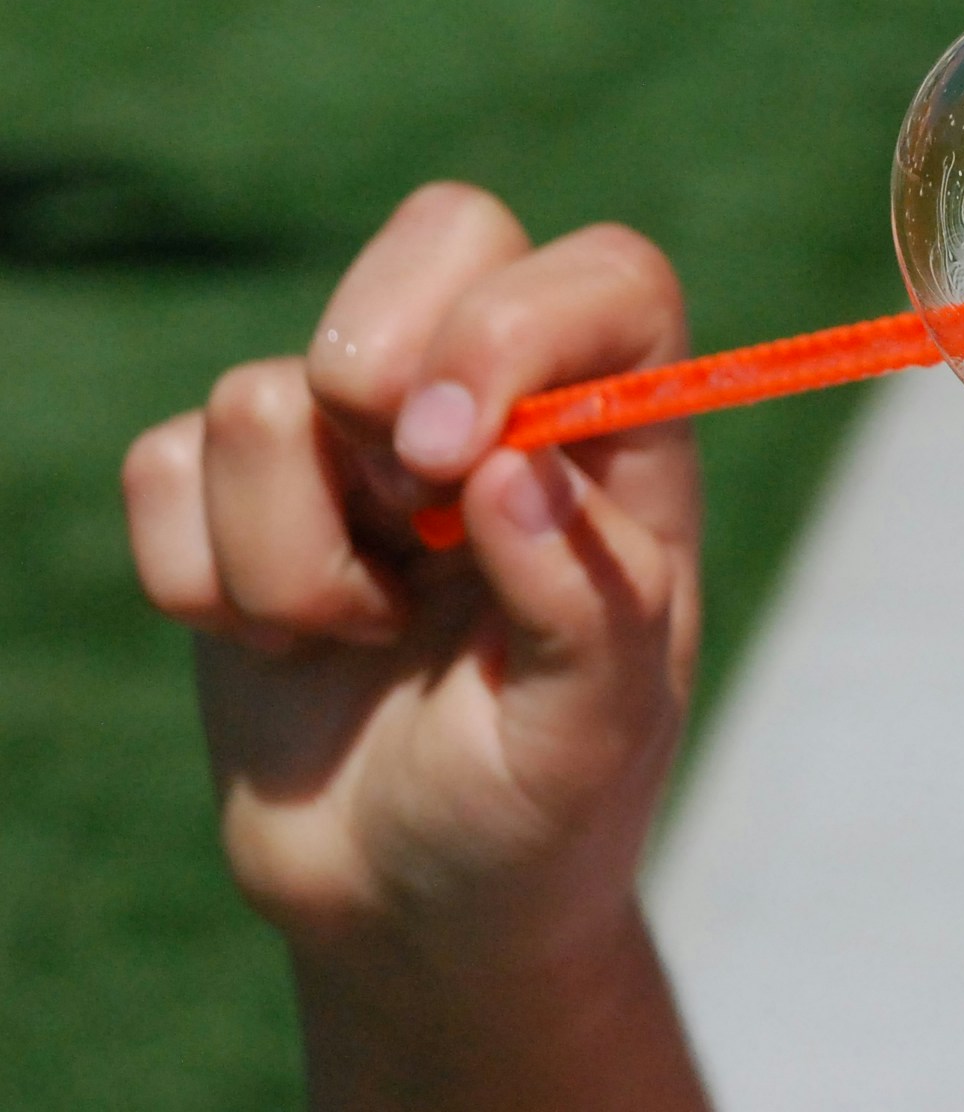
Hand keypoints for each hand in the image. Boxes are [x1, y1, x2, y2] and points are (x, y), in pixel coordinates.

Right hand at [122, 183, 707, 1108]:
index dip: (518, 326)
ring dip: (295, 556)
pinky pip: (162, 464)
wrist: (415, 908)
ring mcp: (357, 439)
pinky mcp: (233, 496)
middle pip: (442, 233)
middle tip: (408, 525)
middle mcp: (498, 403)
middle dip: (380, 383)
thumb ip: (585, 601)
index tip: (457, 458)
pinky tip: (284, 646)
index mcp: (622, 433)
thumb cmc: (541, 811)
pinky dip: (204, 582)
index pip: (607, 275)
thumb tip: (517, 471)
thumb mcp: (594, 732)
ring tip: (364, 635)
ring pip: (265, 391)